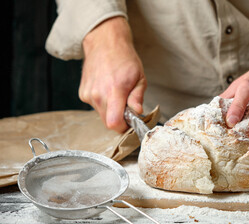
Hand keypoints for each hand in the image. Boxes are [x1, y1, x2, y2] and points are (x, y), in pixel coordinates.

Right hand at [80, 17, 145, 132]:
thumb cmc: (124, 59)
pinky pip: (95, 107)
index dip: (123, 128)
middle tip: (127, 106)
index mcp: (114, 91)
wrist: (104, 43)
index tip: (130, 123)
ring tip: (117, 93)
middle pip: (108, 122)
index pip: (114, 123)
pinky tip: (107, 89)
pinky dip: (103, 103)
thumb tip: (137, 112)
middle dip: (119, 119)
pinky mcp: (82, 94)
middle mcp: (98, 94)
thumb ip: (137, 97)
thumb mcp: (139, 77)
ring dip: (111, 110)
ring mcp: (88, 94)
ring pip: (102, 115)